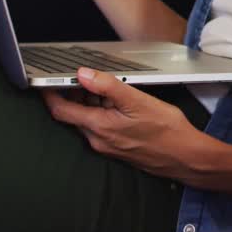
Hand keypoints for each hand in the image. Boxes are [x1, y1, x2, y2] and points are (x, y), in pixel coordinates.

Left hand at [41, 68, 217, 180]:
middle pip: (74, 115)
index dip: (49, 95)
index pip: (61, 110)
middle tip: (84, 78)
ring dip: (91, 103)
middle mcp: (98, 140)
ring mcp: (107, 146)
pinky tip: (119, 106)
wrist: (186, 157)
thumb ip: (107, 86)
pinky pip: (101, 128)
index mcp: (98, 127)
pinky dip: (103, 113)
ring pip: (88, 121)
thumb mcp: (137, 100)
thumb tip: (83, 75)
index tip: (45, 82)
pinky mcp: (117, 149)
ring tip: (108, 89)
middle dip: (75, 95)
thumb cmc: (166, 131)